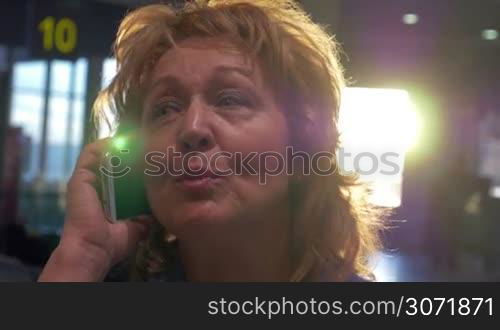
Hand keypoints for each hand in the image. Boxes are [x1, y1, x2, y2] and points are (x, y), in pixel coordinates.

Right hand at [38, 138, 152, 280]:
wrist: (94, 249)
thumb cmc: (113, 243)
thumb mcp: (136, 228)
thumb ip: (145, 218)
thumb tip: (158, 211)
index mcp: (109, 198)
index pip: (123, 175)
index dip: (136, 165)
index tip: (152, 158)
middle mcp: (98, 187)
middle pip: (114, 162)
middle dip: (130, 152)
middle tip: (147, 145)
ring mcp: (87, 181)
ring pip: (102, 155)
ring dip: (118, 145)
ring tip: (136, 139)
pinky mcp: (80, 178)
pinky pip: (90, 154)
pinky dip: (104, 145)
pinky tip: (119, 141)